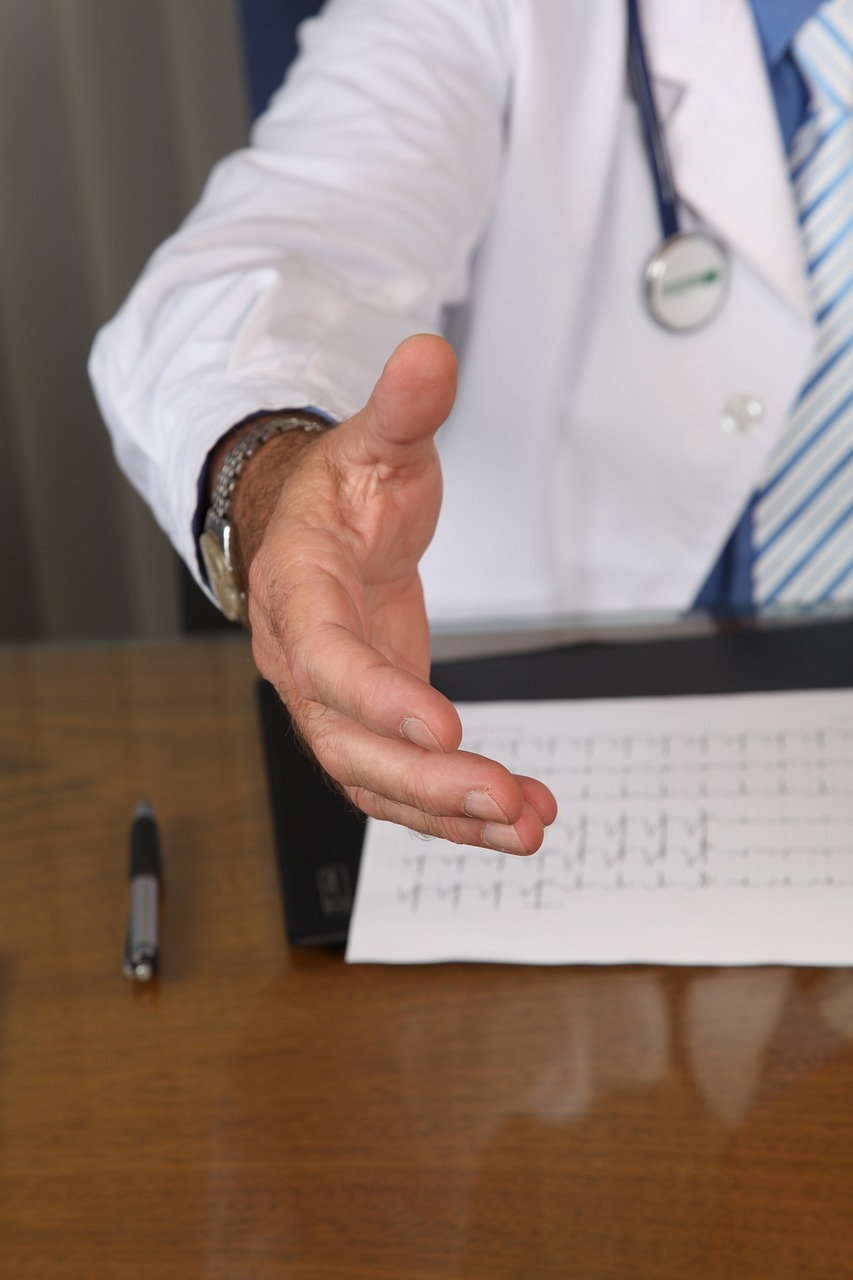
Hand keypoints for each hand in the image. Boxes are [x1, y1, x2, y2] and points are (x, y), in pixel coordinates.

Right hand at [245, 334, 557, 852]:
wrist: (313, 529)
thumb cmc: (341, 492)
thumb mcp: (374, 444)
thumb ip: (402, 411)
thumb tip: (431, 354)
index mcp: (296, 591)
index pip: (326, 656)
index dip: (379, 697)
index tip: (444, 726)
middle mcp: (302, 661)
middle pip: (347, 742)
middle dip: (425, 781)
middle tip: (503, 798)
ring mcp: (332, 702)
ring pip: (375, 778)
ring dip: (448, 813)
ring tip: (526, 826)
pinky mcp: (370, 723)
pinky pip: (402, 782)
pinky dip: (457, 809)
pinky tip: (518, 817)